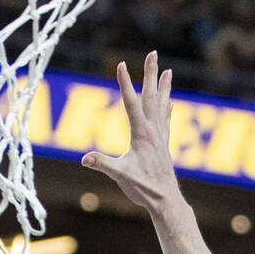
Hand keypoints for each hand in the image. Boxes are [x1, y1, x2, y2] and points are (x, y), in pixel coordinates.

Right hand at [81, 51, 179, 211]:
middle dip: (151, 73)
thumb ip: (103, 164)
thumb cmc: (143, 188)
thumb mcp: (120, 176)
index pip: (131, 103)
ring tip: (168, 70)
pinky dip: (167, 106)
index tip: (122, 64)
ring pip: (162, 104)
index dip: (125, 83)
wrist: (165, 200)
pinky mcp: (164, 144)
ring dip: (163, 86)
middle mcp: (153, 130)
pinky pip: (166, 119)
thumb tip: (85, 159)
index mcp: (141, 134)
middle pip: (151, 96)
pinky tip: (169, 101)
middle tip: (153, 53)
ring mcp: (160, 136)